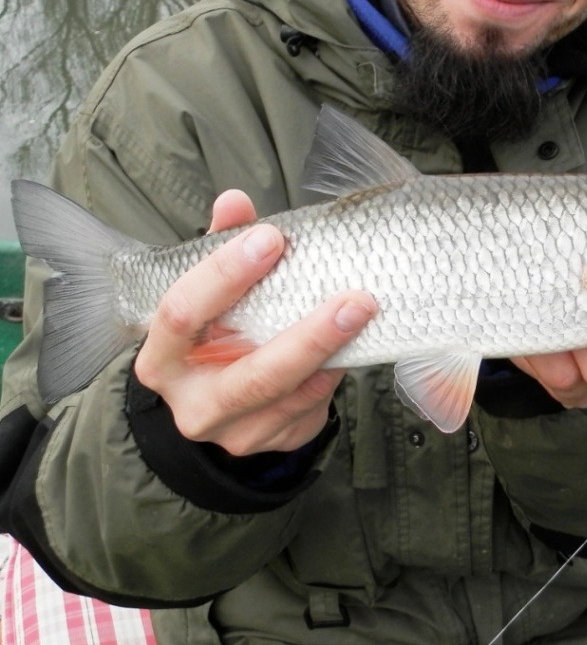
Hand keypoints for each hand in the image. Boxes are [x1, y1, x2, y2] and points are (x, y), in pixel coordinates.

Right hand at [134, 190, 376, 454]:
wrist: (212, 399)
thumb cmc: (213, 329)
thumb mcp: (208, 289)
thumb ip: (221, 243)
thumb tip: (234, 201)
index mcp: (163, 356)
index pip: (182, 313)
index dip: (224, 274)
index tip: (272, 238)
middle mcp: (191, 402)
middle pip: (252, 375)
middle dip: (308, 337)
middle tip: (354, 299)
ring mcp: (232, 432)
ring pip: (290, 398)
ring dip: (333, 355)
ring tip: (364, 313)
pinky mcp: (270, 443)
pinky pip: (309, 411)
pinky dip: (333, 376)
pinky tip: (352, 345)